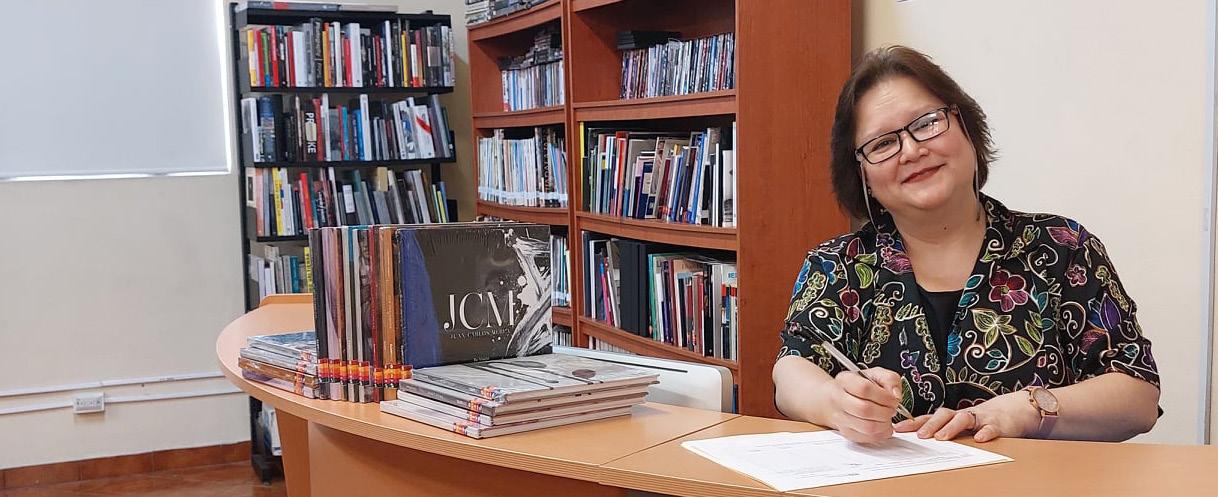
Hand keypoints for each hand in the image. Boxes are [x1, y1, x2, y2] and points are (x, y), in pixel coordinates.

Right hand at [821, 367, 903, 443]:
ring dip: (885, 424)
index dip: (884, 397)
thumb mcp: (875, 374)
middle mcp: (839, 399)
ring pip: (867, 427)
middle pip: (864, 410)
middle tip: (892, 409)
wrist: (836, 398)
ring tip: (887, 417)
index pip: (864, 389)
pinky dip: (881, 434)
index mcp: (845, 381)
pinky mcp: (847, 432)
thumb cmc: (858, 385)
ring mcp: (841, 418)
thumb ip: (890, 379)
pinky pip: (867, 438)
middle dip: (885, 412)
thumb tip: (896, 395)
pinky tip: (882, 425)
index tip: (894, 400)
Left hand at [893, 391, 1040, 441]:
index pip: (930, 417)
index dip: (914, 422)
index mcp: (954, 416)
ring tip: (942, 437)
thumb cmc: (984, 419)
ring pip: (964, 418)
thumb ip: (946, 430)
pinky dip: (985, 432)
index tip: (898, 428)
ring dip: (952, 427)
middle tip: (920, 436)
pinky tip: (979, 438)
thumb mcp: (963, 425)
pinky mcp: (999, 424)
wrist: (1017, 409)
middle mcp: (964, 415)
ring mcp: (981, 418)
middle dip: (931, 425)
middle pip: (944, 415)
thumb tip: (919, 440)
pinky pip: (991, 428)